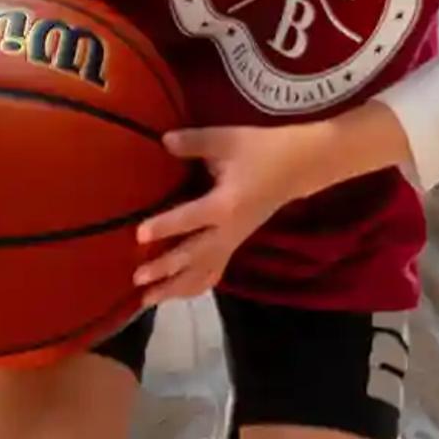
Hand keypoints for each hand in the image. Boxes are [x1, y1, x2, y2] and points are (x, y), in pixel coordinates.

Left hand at [140, 124, 353, 301]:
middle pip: (195, 256)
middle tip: (137, 278)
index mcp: (226, 204)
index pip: (191, 218)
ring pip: (203, 272)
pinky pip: (215, 272)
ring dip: (176, 287)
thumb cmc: (263, 149)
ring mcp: (234, 240)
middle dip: (166, 268)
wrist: (300, 165)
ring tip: (149, 299)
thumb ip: (194, 143)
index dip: (165, 226)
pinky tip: (176, 295)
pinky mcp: (236, 244)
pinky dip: (195, 285)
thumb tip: (162, 141)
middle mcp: (229, 229)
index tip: (139, 236)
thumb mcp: (228, 139)